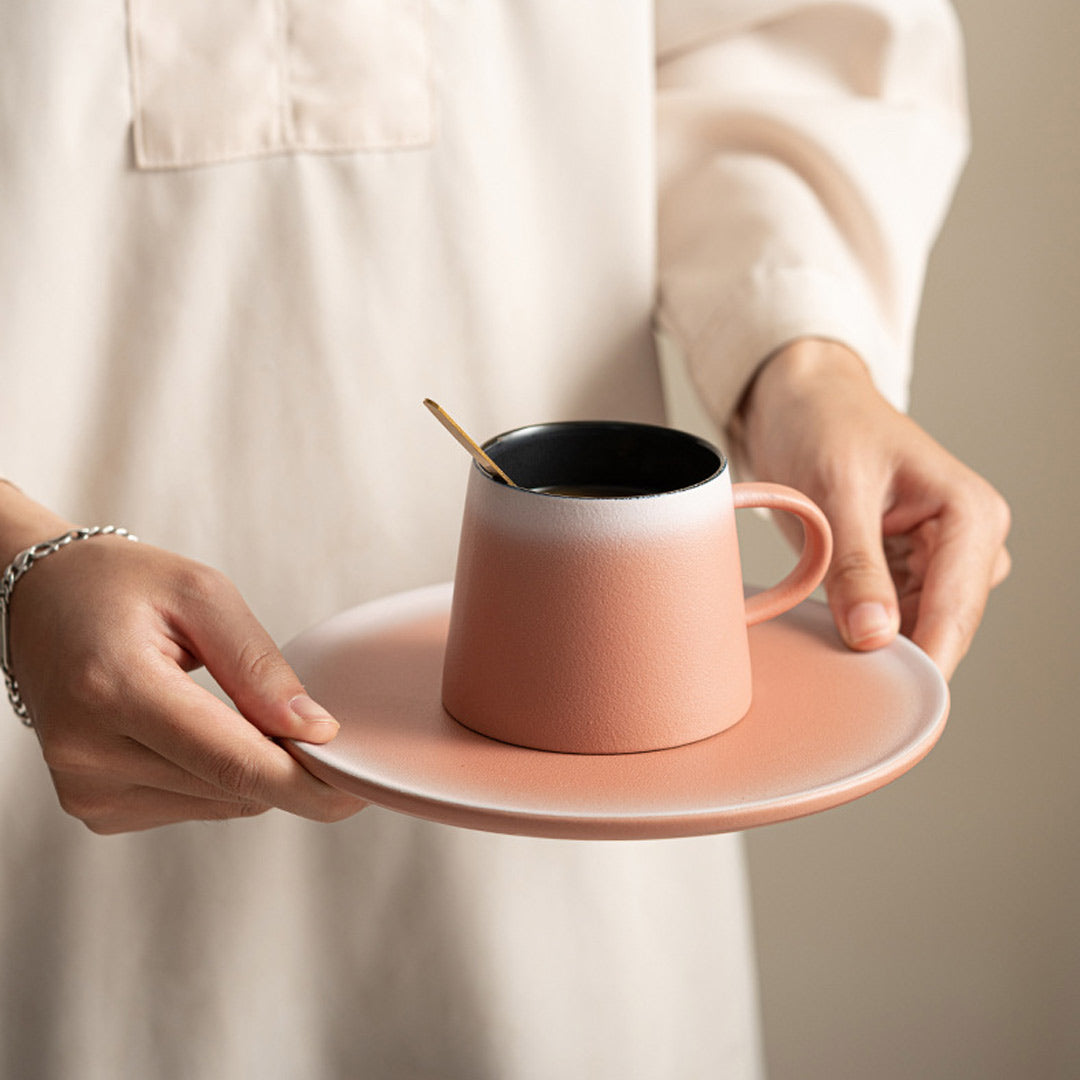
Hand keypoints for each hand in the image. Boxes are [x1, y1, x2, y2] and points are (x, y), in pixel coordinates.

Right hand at [5, 517, 364, 832]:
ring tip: (225, 703)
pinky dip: (216, 773)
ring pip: (220, 804)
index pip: (230, 761)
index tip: (356, 787)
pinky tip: (195, 727)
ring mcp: (86, 787)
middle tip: (298, 713)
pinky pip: (193, 805)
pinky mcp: (93, 806)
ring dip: (250, 765)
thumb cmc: (117, 585)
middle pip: (232, 788)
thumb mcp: (201, 594)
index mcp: (115, 689)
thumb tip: (314, 730)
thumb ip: (259, 666)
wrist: (37, 599)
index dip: (304, 781)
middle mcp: (89, 751)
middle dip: (286, 761)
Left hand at [734, 339, 1010, 679]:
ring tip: (826, 640)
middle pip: (941, 628)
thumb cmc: (826, 425)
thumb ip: (857, 566)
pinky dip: (862, 630)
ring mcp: (939, 561)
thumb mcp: (837, 491)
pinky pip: (891, 619)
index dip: (924, 660)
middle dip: (896, 655)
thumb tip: (875, 636)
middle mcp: (967, 542)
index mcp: (969, 514)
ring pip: (916, 631)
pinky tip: (830, 627)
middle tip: (843, 681)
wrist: (803, 405)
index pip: (956, 609)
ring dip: (875, 644)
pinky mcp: (906, 571)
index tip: (891, 701)